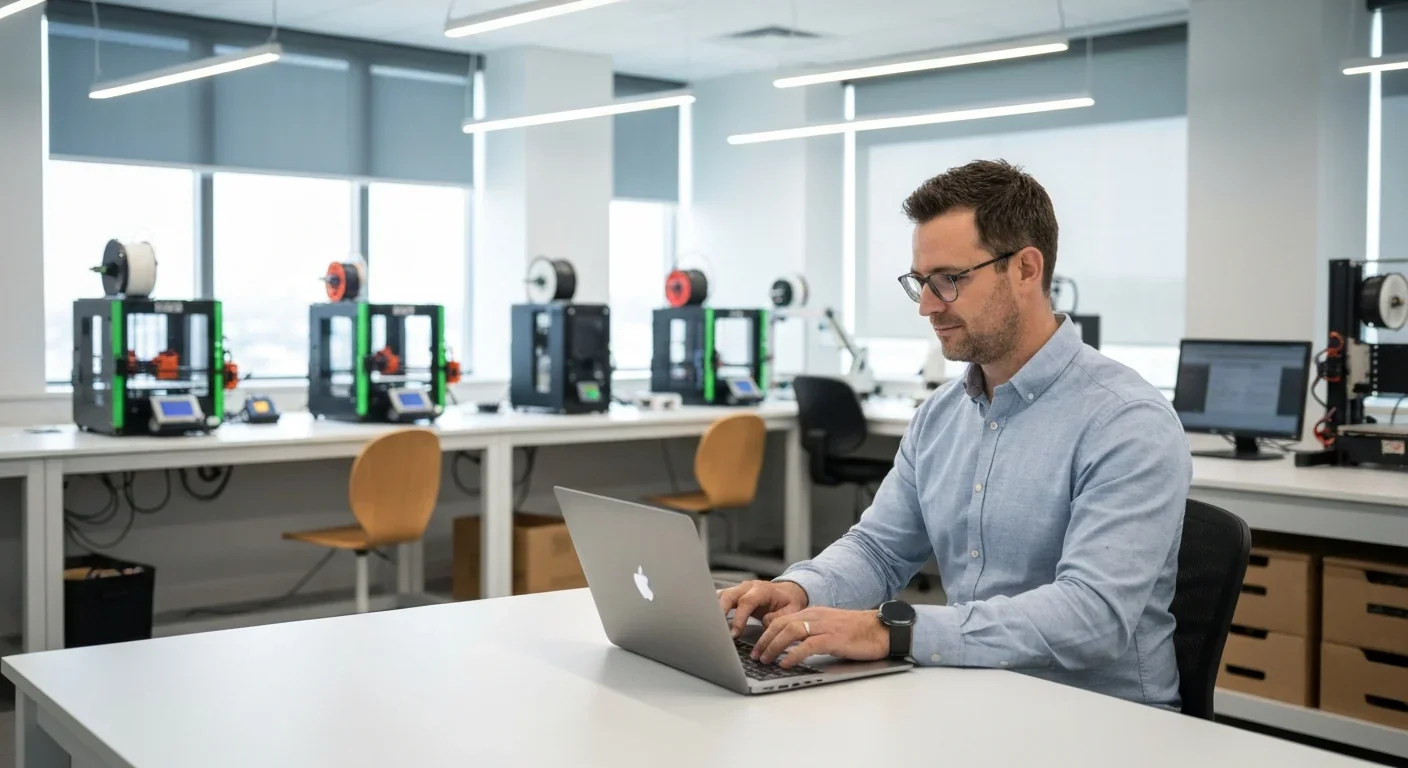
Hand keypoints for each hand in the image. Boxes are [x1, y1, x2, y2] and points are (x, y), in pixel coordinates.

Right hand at [717, 580, 808, 637]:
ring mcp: (739, 589)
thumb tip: (764, 623)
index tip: (734, 633)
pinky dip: (713, 607)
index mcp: (762, 590)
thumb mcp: (792, 610)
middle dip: (720, 613)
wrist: (788, 591)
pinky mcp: (734, 594)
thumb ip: (779, 617)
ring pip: (721, 595)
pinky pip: (720, 598)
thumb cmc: (789, 602)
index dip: (739, 618)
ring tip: (710, 626)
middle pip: (728, 596)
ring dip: (714, 610)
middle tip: (717, 630)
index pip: (746, 602)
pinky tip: (709, 619)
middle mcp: (748, 587)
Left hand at [751, 607, 888, 668]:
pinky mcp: (833, 638)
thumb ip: (811, 632)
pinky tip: (785, 663)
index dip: (766, 632)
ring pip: (790, 631)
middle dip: (764, 640)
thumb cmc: (857, 632)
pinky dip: (793, 654)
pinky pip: (807, 645)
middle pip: (781, 624)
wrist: (881, 630)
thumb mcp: (829, 627)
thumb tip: (792, 645)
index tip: (757, 645)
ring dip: (773, 646)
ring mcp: (824, 626)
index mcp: (813, 613)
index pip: (782, 619)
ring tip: (765, 659)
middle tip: (755, 655)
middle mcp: (816, 616)